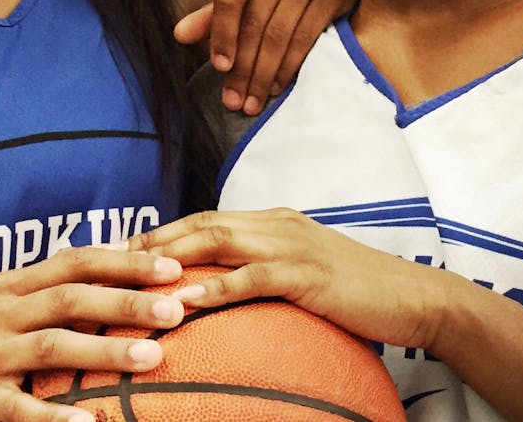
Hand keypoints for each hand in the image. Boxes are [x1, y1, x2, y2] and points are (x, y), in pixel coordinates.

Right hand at [0, 247, 187, 421]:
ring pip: (51, 346)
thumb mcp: (15, 304)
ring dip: (103, 352)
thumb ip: (61, 283)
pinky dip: (55, 417)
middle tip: (175, 309)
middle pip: (69, 299)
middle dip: (125, 302)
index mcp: (14, 284)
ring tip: (150, 357)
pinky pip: (22, 409)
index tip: (172, 268)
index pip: (75, 262)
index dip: (124, 262)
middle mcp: (0, 313)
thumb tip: (127, 250)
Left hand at [128, 209, 448, 352]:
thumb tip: (224, 293)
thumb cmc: (358, 293)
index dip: (163, 233)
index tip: (122, 251)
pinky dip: (215, 288)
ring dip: (172, 257)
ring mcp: (292, 245)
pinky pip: (252, 277)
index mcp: (274, 222)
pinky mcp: (307, 274)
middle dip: (153, 240)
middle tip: (108, 259)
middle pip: (202, 224)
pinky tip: (186, 302)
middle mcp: (277, 224)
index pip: (206, 219)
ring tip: (131, 273)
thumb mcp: (304, 275)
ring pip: (219, 241)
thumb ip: (265, 274)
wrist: (414, 297)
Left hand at [173, 0, 365, 114]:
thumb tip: (179, 35)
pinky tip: (277, 87)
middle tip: (234, 101)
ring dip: (264, 74)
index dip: (222, 36)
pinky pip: (306, 37)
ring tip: (252, 102)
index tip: (218, 68)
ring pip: (280, 33)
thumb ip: (214, 15)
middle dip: (242, 67)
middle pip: (255, 21)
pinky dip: (289, 67)